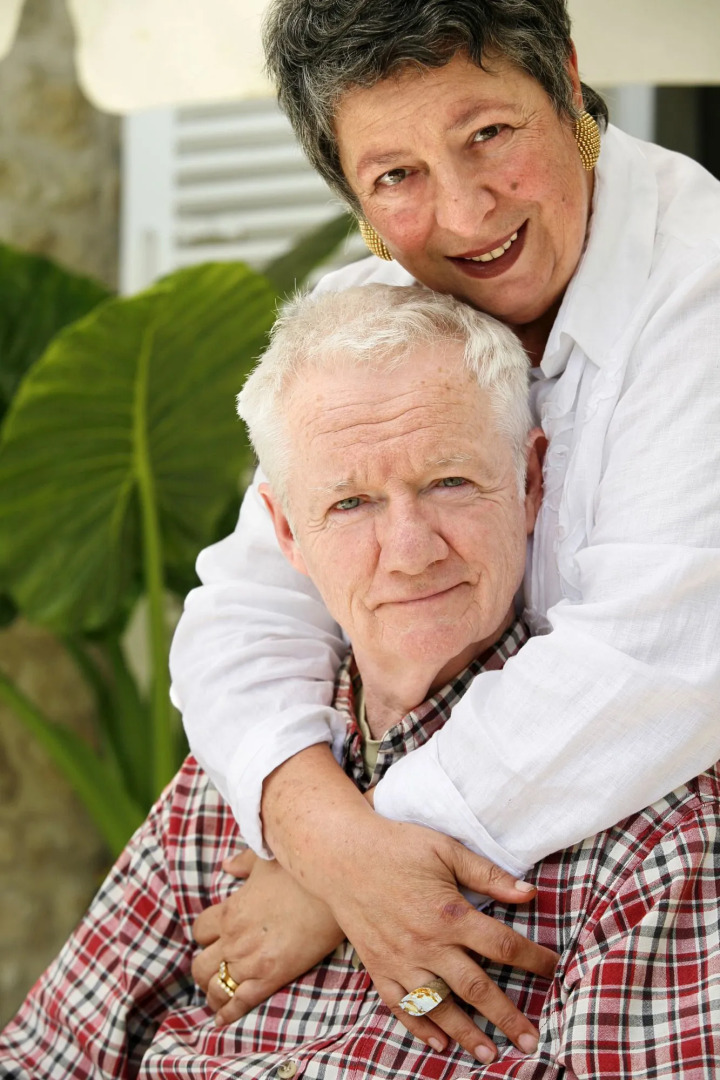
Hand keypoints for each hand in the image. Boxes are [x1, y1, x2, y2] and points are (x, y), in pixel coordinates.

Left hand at [192, 849, 344, 1025]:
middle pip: (200, 965)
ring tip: (217, 995)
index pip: (200, 931)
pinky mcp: (271, 978)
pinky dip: (228, 1014)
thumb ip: (242, 863)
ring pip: (216, 987)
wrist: (330, 890)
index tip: (213, 938)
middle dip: (203, 968)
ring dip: (213, 992)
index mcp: (230, 911)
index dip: (204, 936)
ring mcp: (250, 961)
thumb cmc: (299, 873)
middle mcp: (234, 939)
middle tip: (213, 969)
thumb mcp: (265, 860)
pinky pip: (240, 1002)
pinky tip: (222, 1020)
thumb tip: (227, 865)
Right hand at [262, 744, 558, 1064]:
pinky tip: (438, 1043)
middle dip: (507, 1016)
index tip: (553, 969)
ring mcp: (401, 960)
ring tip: (489, 1055)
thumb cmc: (396, 845)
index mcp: (450, 913)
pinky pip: (402, 1005)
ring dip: (467, 1034)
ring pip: (440, 1006)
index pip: (503, 945)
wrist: (339, 854)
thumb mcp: (445, 849)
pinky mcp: (378, 966)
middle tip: (531, 1042)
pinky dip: (420, 1026)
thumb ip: (487, 874)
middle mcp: (428, 944)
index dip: (533, 960)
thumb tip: (529, 893)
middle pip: (476, 988)